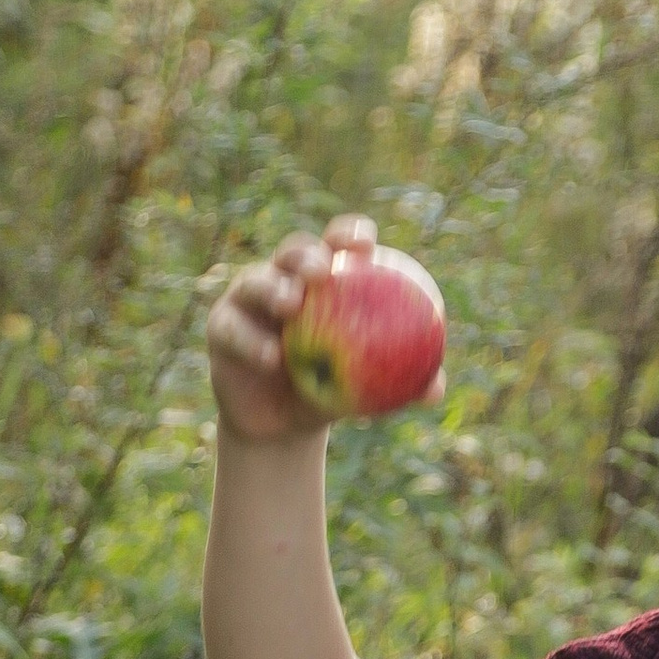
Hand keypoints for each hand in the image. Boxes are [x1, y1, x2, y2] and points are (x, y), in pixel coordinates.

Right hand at [206, 215, 438, 443]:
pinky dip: (253, 342)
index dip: (349, 234)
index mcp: (325, 283)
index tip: (366, 243)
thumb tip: (437, 387)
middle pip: (294, 253)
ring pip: (257, 283)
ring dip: (274, 289)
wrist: (283, 425)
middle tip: (324, 271)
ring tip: (292, 304)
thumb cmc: (331, 394)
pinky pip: (235, 331)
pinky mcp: (222, 327)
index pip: (337, 247)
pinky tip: (271, 356)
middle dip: (308, 254)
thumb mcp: (368, 391)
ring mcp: (249, 301)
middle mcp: (285, 280)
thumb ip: (402, 384)